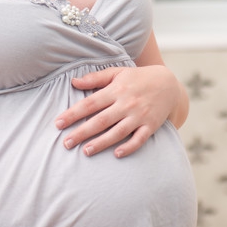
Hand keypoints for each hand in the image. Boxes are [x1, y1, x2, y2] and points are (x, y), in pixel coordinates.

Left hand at [57, 65, 182, 157]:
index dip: (73, 114)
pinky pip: (139, 139)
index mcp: (116, 90)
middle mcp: (127, 103)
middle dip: (82, 132)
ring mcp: (139, 115)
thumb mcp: (117, 72)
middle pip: (101, 120)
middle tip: (66, 143)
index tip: (58, 123)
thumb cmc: (138, 78)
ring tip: (85, 151)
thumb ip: (95, 78)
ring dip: (101, 143)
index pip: (90, 103)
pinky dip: (129, 147)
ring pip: (118, 132)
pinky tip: (116, 154)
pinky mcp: (151, 126)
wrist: (169, 84)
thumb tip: (73, 82)